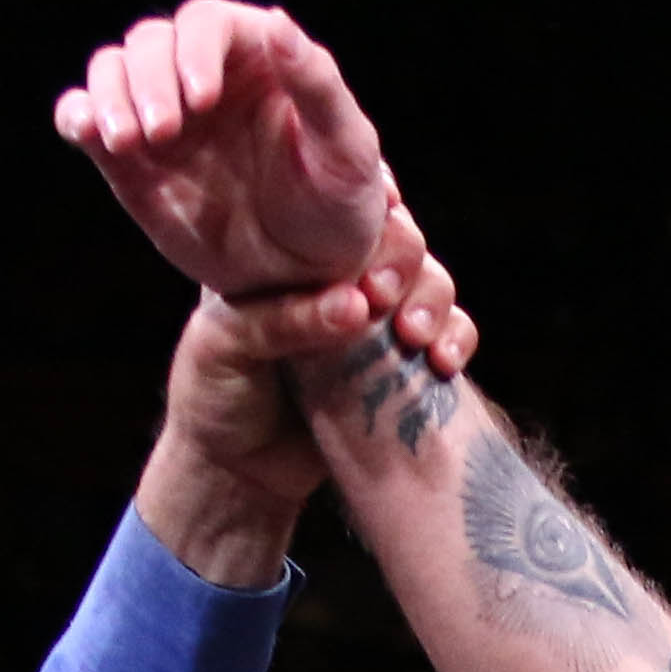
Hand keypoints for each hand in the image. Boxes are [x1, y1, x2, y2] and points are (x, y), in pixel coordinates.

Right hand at [59, 0, 395, 295]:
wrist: (306, 273)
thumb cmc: (339, 202)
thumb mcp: (347, 146)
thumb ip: (316, 83)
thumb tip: (276, 19)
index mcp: (255, 55)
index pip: (206, 23)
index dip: (195, 51)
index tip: (201, 99)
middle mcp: (201, 74)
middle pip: (151, 42)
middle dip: (148, 81)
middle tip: (162, 134)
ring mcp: (161, 113)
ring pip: (112, 71)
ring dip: (109, 96)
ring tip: (129, 144)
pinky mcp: (129, 158)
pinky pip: (86, 119)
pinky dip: (76, 116)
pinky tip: (84, 132)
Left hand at [134, 210, 470, 592]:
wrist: (236, 470)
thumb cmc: (215, 393)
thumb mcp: (225, 346)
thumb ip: (284, 320)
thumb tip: (357, 307)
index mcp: (290, 251)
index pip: (342, 203)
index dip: (370, 201)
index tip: (377, 220)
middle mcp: (338, 275)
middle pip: (398, 236)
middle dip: (403, 258)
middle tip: (381, 296)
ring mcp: (374, 317)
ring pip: (430, 281)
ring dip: (432, 300)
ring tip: (413, 338)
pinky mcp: (400, 361)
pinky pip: (449, 333)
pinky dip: (456, 338)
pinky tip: (442, 361)